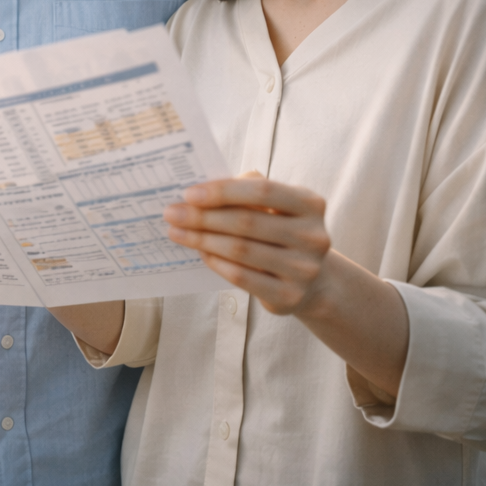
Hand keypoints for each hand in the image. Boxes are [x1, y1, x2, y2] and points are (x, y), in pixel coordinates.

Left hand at [163, 173, 332, 315]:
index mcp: (310, 204)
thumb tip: (200, 190)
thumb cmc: (281, 230)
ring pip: (240, 250)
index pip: (262, 191)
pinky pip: (241, 276)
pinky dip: (215, 262)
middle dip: (202, 217)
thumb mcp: (275, 205)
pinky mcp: (289, 296)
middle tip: (171, 214)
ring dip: (201, 239)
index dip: (223, 191)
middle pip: (247, 222)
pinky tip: (200, 253)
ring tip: (176, 232)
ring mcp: (304, 269)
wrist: (313, 279)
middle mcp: (313, 236)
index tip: (189, 194)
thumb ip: (247, 189)